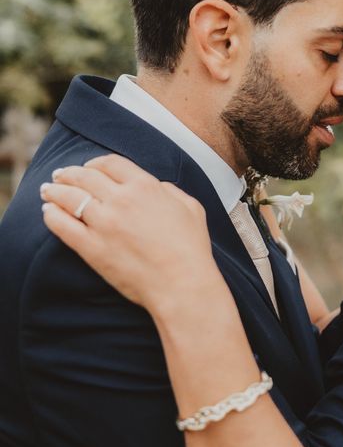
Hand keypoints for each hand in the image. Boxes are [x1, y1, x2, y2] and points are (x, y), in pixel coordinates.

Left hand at [40, 154, 222, 315]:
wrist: (182, 283)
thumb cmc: (191, 248)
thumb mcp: (191, 208)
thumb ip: (171, 190)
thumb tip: (158, 186)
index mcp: (146, 186)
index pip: (110, 164)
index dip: (95, 163)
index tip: (88, 167)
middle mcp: (121, 199)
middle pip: (85, 176)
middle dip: (69, 173)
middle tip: (60, 175)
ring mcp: (103, 223)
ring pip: (69, 197)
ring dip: (54, 190)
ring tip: (47, 190)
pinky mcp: (91, 247)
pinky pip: (62, 225)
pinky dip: (51, 215)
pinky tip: (48, 212)